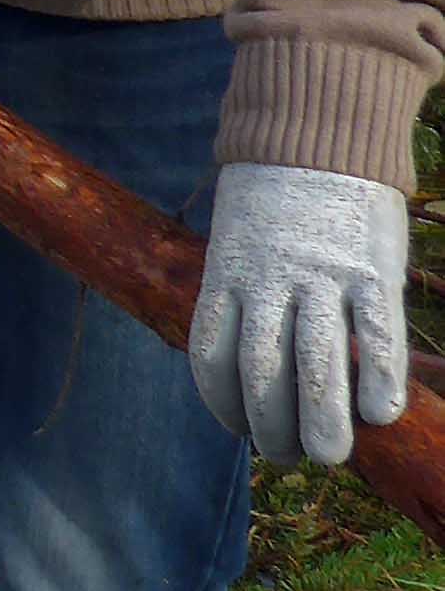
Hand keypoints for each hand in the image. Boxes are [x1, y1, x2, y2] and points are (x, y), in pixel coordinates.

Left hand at [187, 161, 411, 465]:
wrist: (318, 134)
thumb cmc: (273, 200)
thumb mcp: (235, 240)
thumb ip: (240, 295)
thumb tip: (247, 364)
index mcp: (226, 273)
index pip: (212, 357)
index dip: (224, 404)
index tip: (239, 429)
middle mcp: (269, 280)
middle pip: (264, 372)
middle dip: (272, 427)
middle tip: (286, 455)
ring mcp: (321, 276)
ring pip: (319, 366)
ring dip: (322, 423)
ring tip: (328, 455)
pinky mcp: (373, 271)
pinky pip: (377, 338)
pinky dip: (379, 382)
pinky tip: (380, 415)